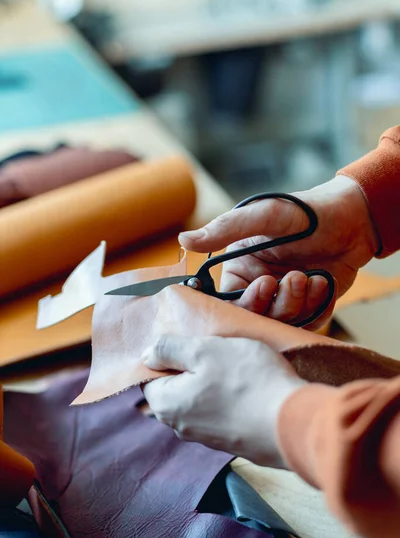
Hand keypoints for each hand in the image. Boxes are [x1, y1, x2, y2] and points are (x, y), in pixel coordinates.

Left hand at [142, 335, 304, 466]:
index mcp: (166, 405)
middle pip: (176, 388)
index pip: (151, 376)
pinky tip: (248, 385)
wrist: (293, 423)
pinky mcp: (233, 441)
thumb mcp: (204, 349)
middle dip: (192, 368)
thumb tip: (146, 355)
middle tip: (218, 350)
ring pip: (200, 399)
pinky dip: (229, 397)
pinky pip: (221, 412)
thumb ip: (170, 349)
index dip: (169, 355)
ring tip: (237, 365)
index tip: (192, 343)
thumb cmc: (247, 380)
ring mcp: (208, 438)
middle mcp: (181, 427)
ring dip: (213, 381)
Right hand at [179, 176, 379, 329]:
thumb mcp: (264, 216)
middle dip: (278, 303)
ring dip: (299, 303)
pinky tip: (324, 281)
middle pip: (257, 318)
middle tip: (295, 279)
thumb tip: (183, 239)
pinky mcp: (309, 308)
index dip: (247, 302)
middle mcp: (259, 287)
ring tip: (311, 277)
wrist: (353, 219)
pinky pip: (307, 324)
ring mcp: (284, 299)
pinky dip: (317, 306)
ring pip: (282, 323)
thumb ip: (226, 228)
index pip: (231, 301)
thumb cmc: (304, 213)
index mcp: (241, 269)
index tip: (266, 284)